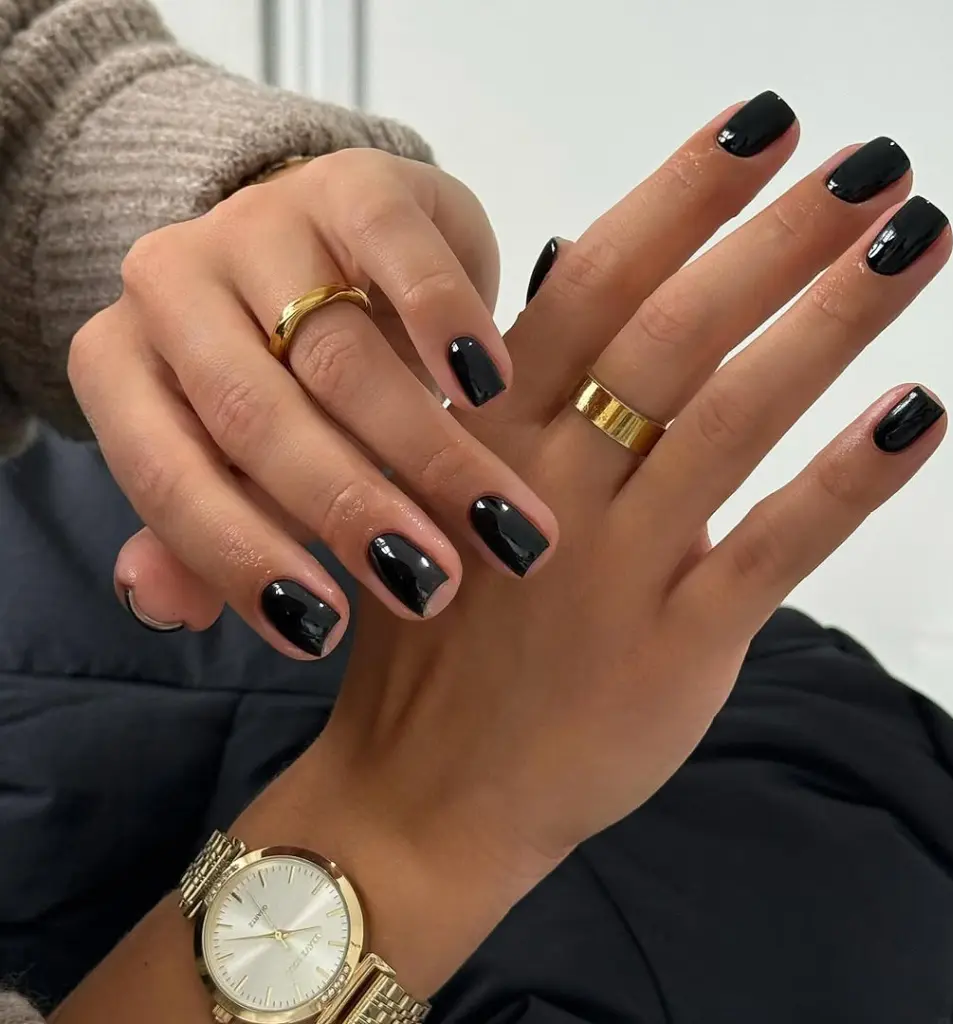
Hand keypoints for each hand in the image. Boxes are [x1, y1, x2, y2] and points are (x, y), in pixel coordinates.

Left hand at [67, 150, 556, 657]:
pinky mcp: (353, 183)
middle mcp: (170, 285)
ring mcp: (261, 223)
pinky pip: (401, 259)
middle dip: (350, 510)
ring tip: (494, 520)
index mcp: (121, 363)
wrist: (328, 253)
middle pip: (257, 416)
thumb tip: (165, 606)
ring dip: (426, 450)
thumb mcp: (235, 461)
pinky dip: (448, 329)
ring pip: (341, 355)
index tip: (326, 630)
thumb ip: (201, 533)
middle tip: (431, 582)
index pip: (167, 474)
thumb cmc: (280, 381)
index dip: (244, 558)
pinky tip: (493, 391)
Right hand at [249, 99, 949, 993]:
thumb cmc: (427, 636)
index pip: (593, 287)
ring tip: (910, 241)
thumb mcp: (429, 490)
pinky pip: (773, 548)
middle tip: (864, 166)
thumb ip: (507, 385)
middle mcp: (553, 486)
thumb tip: (575, 266)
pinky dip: (846, 478)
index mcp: (486, 438)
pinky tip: (912, 412)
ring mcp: (618, 568)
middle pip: (677, 333)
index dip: (680, 201)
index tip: (755, 133)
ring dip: (830, 319)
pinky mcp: (675, 646)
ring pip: (736, 419)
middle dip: (776, 237)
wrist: (423, 789)